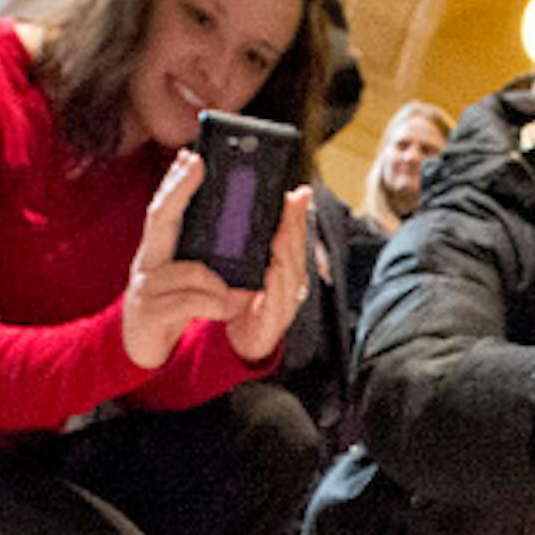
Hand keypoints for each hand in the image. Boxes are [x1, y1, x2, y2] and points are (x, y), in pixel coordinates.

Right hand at [122, 150, 250, 369]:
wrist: (139, 352)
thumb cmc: (168, 310)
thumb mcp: (182, 279)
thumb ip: (198, 257)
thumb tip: (231, 231)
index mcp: (158, 251)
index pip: (164, 209)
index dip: (175, 182)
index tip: (190, 155)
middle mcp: (147, 261)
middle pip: (159, 217)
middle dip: (179, 188)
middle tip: (198, 163)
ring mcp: (145, 286)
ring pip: (191, 271)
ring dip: (222, 281)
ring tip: (244, 293)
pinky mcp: (150, 313)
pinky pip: (190, 302)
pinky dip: (216, 304)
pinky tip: (230, 308)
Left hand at [224, 185, 313, 362]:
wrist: (236, 343)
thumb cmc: (242, 303)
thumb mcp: (247, 268)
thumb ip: (250, 242)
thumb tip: (246, 207)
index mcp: (286, 267)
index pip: (294, 235)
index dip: (297, 213)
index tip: (298, 192)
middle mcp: (290, 283)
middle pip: (296, 249)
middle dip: (295, 225)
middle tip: (292, 201)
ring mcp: (285, 304)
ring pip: (291, 272)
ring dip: (288, 250)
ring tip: (283, 230)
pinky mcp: (273, 324)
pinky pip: (277, 301)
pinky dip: (276, 284)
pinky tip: (273, 269)